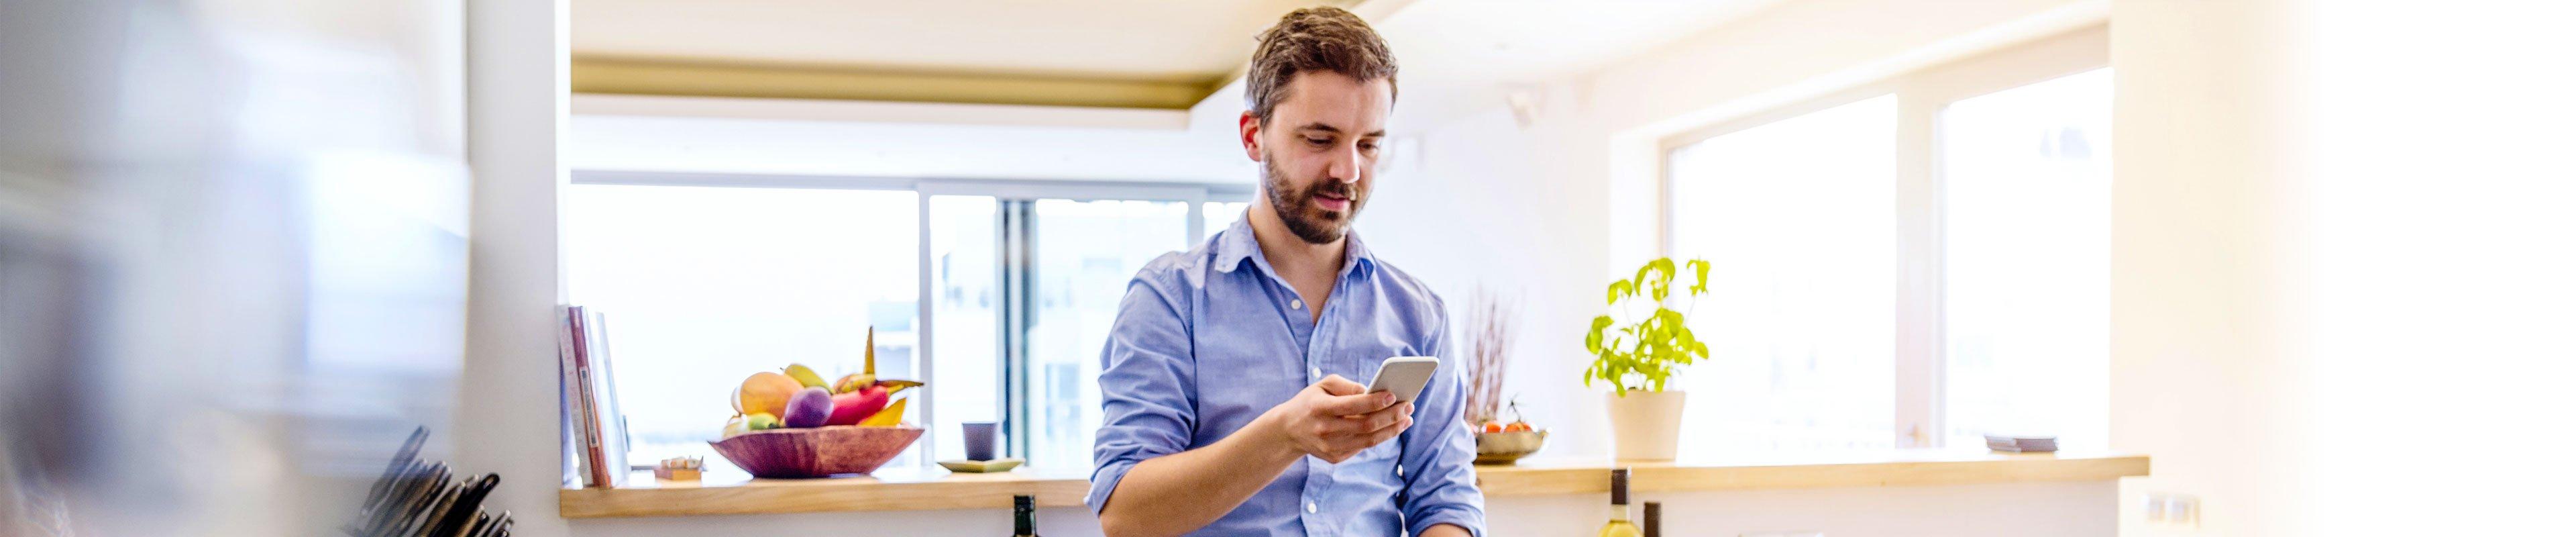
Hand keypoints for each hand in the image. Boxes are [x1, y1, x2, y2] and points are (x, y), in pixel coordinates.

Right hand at [1260, 374, 1413, 462]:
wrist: (1288, 430)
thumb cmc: (1311, 401)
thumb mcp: (1323, 385)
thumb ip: (1347, 386)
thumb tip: (1373, 391)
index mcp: (1320, 408)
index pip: (1352, 406)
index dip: (1375, 401)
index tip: (1394, 395)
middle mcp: (1325, 429)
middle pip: (1365, 425)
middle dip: (1391, 415)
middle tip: (1409, 406)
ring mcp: (1330, 447)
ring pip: (1368, 440)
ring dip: (1392, 430)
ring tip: (1406, 419)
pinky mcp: (1334, 457)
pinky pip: (1363, 447)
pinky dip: (1380, 437)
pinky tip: (1393, 427)